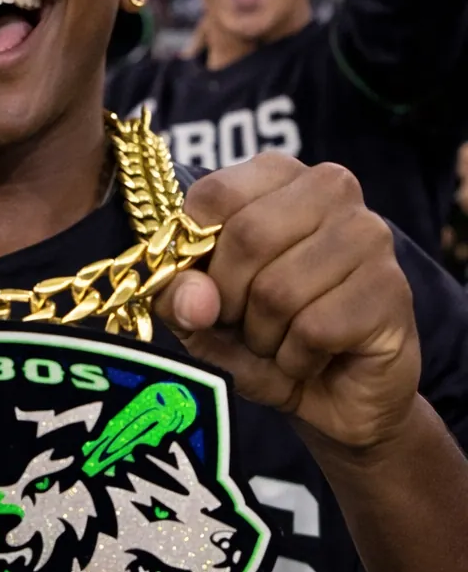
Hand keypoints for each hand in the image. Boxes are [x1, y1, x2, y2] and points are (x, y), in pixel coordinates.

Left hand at [153, 155, 420, 450]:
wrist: (337, 394)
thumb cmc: (267, 337)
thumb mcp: (203, 317)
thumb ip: (180, 298)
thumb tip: (195, 299)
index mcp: (278, 176)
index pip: (214, 195)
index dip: (193, 256)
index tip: (203, 290)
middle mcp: (331, 189)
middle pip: (248, 237)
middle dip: (229, 301)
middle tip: (244, 325)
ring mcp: (368, 235)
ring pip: (279, 290)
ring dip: (265, 337)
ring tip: (282, 341)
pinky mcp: (390, 288)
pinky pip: (314, 330)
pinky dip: (296, 359)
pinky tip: (313, 357)